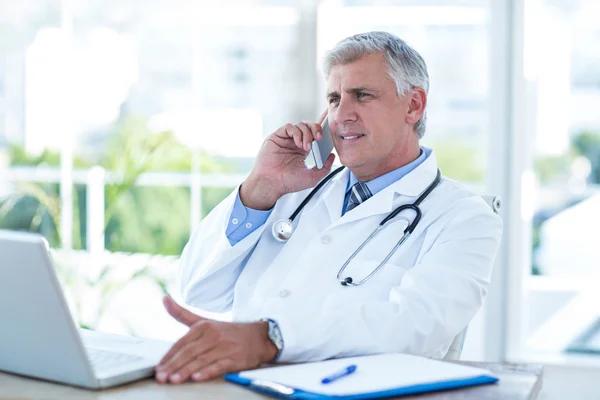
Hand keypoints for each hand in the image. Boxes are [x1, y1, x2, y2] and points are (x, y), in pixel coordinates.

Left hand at [155, 296, 277, 383]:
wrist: (258, 337)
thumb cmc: (228, 332)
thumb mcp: (204, 321)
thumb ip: (182, 313)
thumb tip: (164, 299)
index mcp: (204, 326)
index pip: (182, 342)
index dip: (169, 356)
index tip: (158, 367)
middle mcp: (214, 335)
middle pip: (189, 352)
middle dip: (173, 365)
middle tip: (161, 376)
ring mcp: (225, 347)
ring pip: (201, 360)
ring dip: (186, 371)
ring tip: (173, 379)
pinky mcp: (236, 358)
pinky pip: (219, 366)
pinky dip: (207, 372)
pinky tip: (197, 377)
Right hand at [240, 109, 335, 209]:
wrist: (272, 184)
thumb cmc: (288, 182)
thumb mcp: (312, 177)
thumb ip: (324, 168)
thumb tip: (332, 156)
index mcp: (303, 150)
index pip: (314, 134)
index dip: (322, 128)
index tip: (330, 124)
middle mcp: (295, 142)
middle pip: (309, 126)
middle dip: (316, 129)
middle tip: (319, 138)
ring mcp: (286, 139)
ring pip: (300, 125)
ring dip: (307, 134)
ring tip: (306, 147)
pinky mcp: (277, 136)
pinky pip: (289, 127)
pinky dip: (296, 133)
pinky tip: (298, 143)